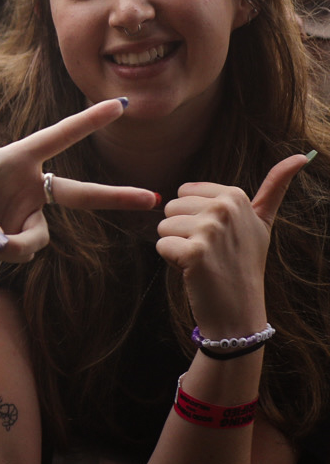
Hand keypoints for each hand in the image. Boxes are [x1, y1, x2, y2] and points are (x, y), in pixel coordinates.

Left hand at [0, 98, 158, 264]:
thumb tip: (0, 245)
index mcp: (13, 158)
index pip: (56, 137)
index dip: (87, 122)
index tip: (120, 105)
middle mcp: (28, 184)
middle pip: (78, 194)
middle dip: (115, 197)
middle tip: (154, 198)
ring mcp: (28, 212)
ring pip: (37, 239)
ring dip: (14, 245)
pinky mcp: (20, 236)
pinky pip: (21, 252)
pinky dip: (3, 253)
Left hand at [157, 154, 310, 334]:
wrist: (239, 308)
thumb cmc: (244, 262)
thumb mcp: (261, 221)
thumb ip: (274, 187)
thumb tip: (301, 156)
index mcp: (235, 195)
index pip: (183, 192)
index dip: (194, 216)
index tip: (219, 235)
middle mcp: (224, 208)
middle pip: (170, 207)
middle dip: (183, 231)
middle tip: (210, 251)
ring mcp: (210, 230)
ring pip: (163, 226)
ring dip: (177, 246)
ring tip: (204, 261)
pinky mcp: (193, 252)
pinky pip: (161, 246)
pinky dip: (171, 262)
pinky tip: (194, 272)